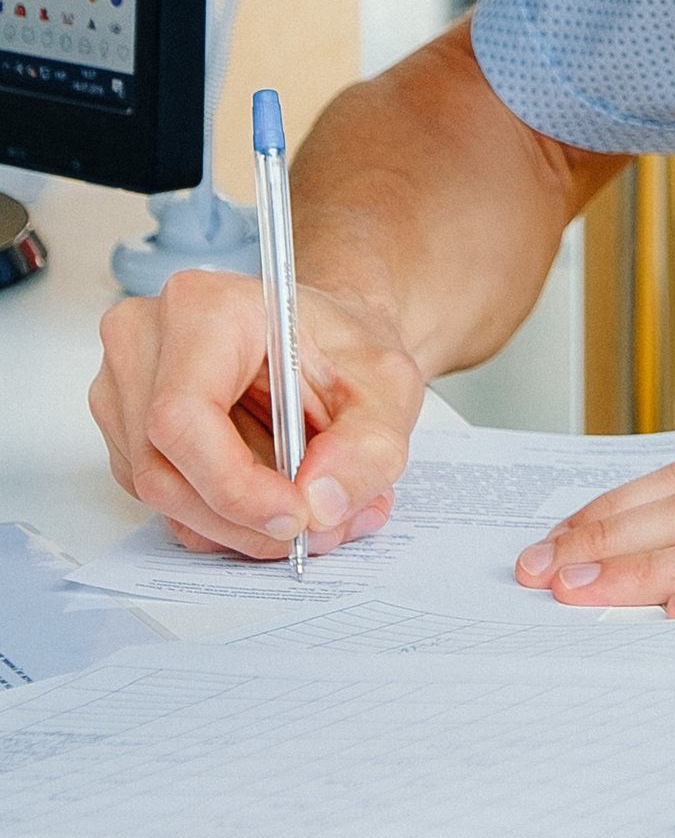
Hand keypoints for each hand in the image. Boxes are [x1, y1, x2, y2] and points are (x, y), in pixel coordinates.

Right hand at [90, 267, 421, 559]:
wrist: (324, 340)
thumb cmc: (343, 347)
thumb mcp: (388, 387)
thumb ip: (366, 447)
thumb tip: (319, 505)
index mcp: (204, 308)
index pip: (180, 414)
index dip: (232, 485)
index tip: (294, 517)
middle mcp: (145, 340)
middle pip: (162, 467)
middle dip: (244, 518)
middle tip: (317, 530)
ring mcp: (124, 386)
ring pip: (160, 493)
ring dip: (239, 524)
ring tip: (312, 509)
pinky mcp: (125, 429)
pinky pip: (163, 499)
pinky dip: (222, 517)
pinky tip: (273, 496)